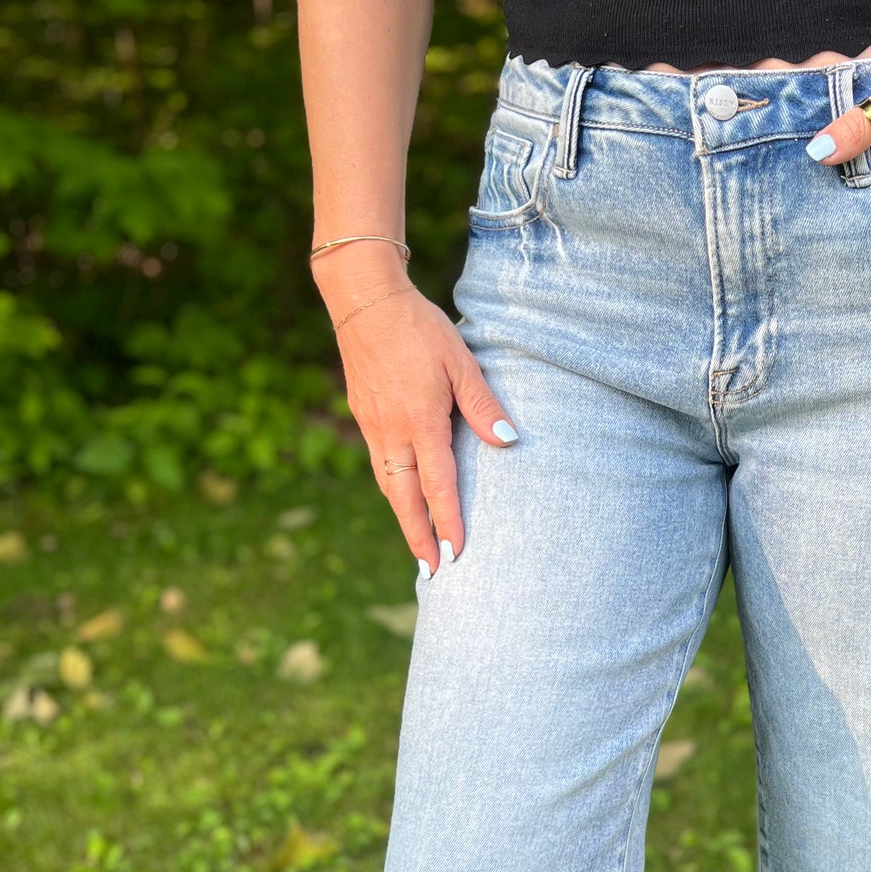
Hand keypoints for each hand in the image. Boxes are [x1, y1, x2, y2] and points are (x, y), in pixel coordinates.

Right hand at [317, 269, 513, 573]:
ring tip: (418, 544)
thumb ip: (482, 404)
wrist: (364, 300)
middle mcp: (392, 430)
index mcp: (421, 419)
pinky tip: (402, 496)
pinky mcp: (363, 415)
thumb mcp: (461, 361)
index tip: (456, 553)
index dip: (448, 521)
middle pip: (404, 497)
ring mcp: (372, 424)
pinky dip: (392, 489)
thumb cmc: (419, 327)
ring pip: (388, 483)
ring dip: (403, 517)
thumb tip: (507, 442)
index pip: (438, 483)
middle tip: (431, 571)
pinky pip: (380, 463)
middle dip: (418, 537)